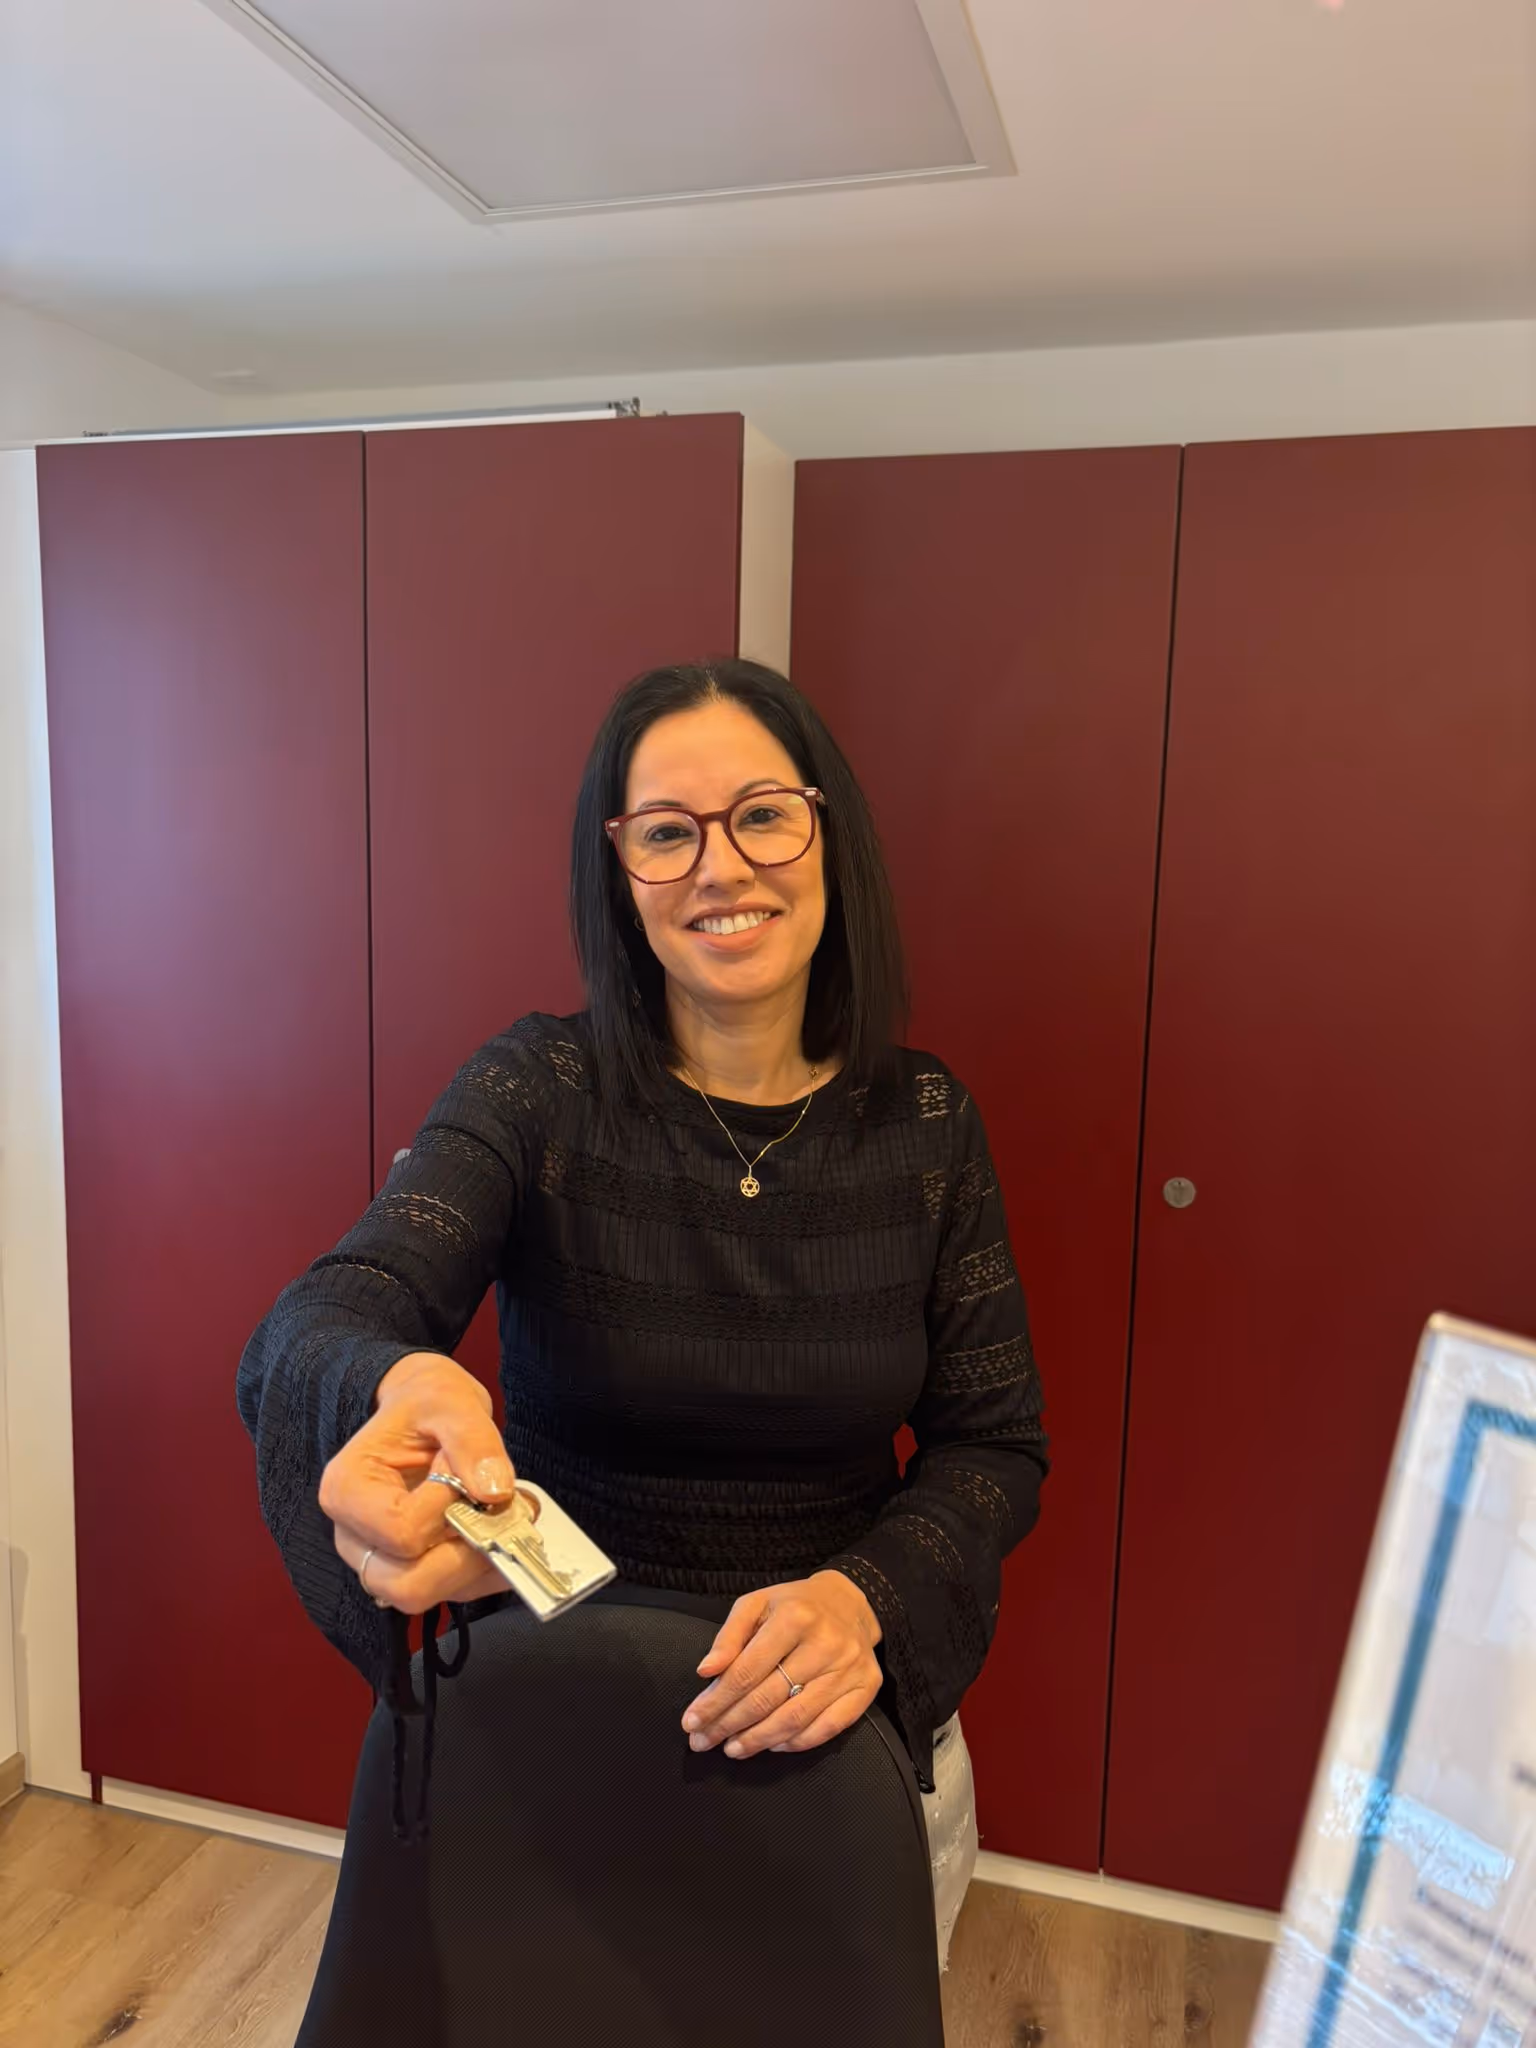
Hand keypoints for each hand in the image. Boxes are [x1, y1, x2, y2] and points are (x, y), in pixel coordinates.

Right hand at [319, 1351, 515, 1612]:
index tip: (459, 1468)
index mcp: (347, 1492)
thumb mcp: (450, 1402)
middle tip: (494, 1506)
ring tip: (504, 1510)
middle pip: (408, 1586)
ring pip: (435, 1595)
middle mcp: (355, 1538)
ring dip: (483, 1560)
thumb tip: (494, 1493)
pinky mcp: (414, 1571)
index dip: (447, 1509)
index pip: (401, 1533)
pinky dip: (490, 1567)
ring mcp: (382, 1562)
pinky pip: (456, 1592)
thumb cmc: (426, 1403)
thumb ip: (473, 1442)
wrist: (424, 1412)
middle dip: (466, 1553)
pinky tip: (503, 1526)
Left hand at [680, 1571, 882, 1761]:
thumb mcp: (757, 1604)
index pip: (746, 1671)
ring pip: (796, 1718)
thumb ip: (729, 1636)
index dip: (715, 1701)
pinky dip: (797, 1742)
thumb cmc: (794, 1606)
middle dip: (729, 1725)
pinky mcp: (865, 1688)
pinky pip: (829, 1727)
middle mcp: (824, 1644)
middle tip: (703, 1741)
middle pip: (768, 1698)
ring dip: (758, 1740)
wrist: (851, 1603)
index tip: (692, 1721)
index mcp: (794, 1617)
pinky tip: (773, 1745)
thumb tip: (705, 1671)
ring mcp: (848, 1668)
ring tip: (732, 1749)